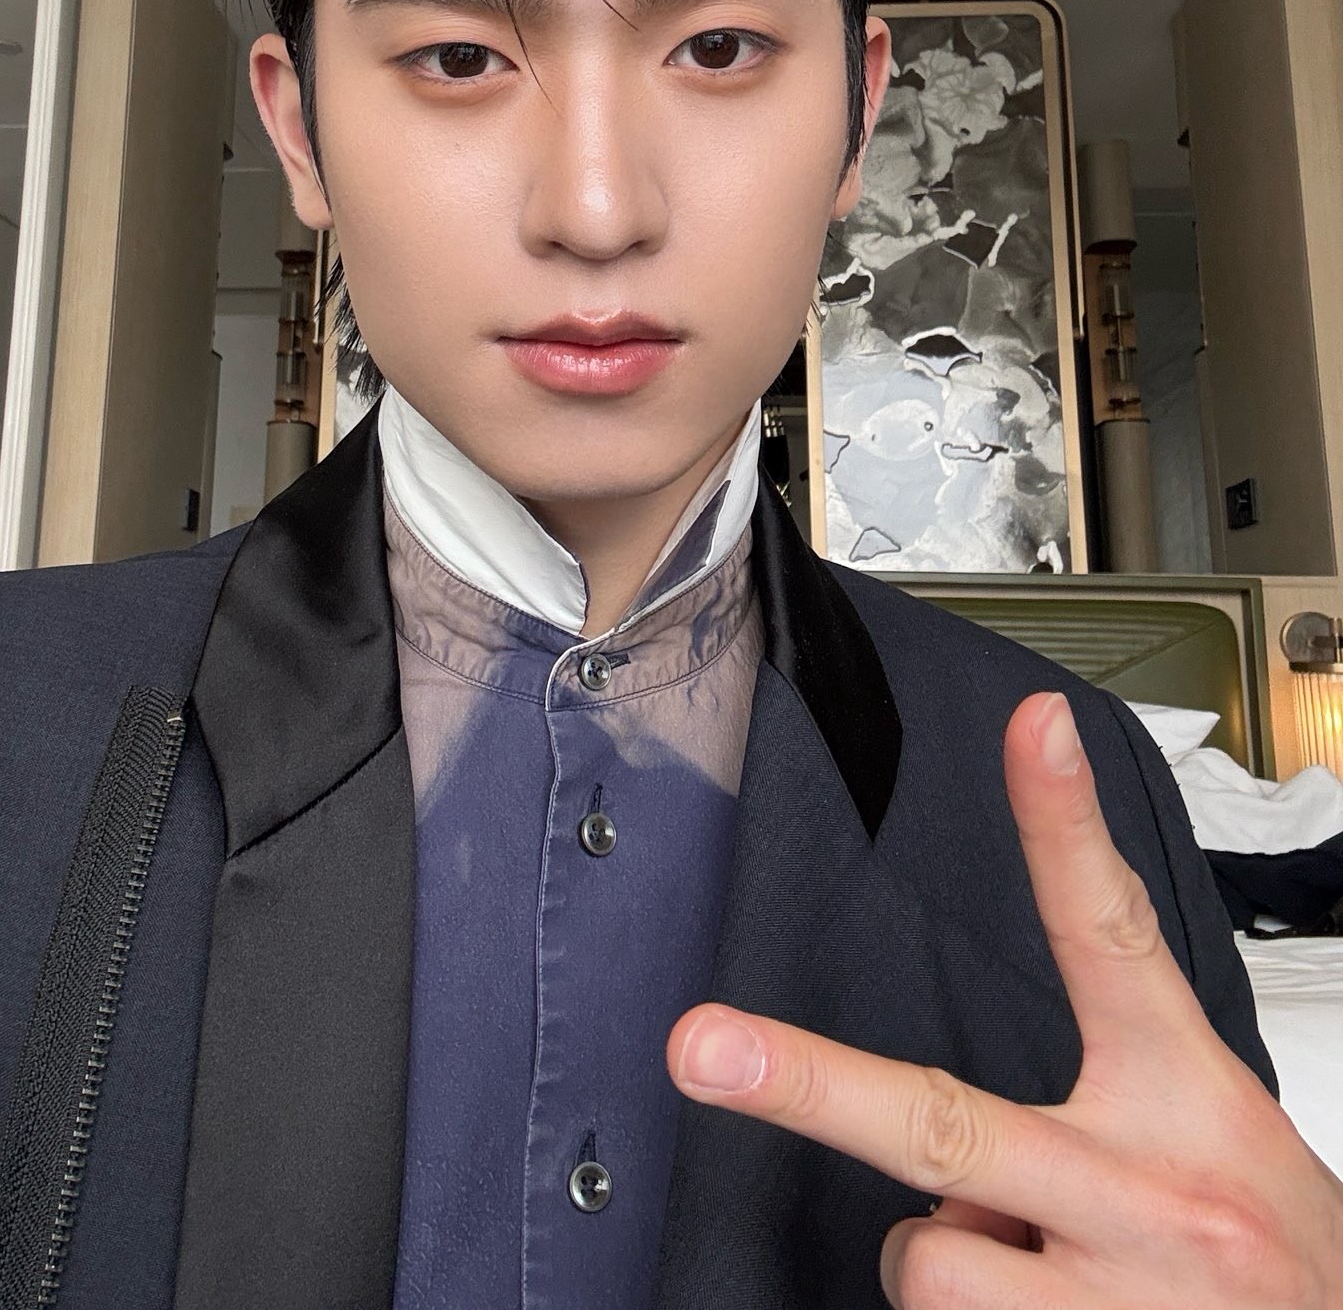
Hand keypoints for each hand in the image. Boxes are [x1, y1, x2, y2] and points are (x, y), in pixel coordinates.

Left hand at [667, 690, 1342, 1306]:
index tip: (1033, 727)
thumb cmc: (1274, 1260)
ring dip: (956, 1268)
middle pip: (948, 1126)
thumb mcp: (1217, 1143)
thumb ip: (1096, 1121)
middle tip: (705, 1050)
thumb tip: (955, 1184)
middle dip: (811, 1086)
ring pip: (930, 1263)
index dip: (1065, 829)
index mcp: (1182, 1102)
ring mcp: (1115, 1307)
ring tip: (1047, 1281)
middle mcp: (1145, 1198)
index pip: (1113, 938)